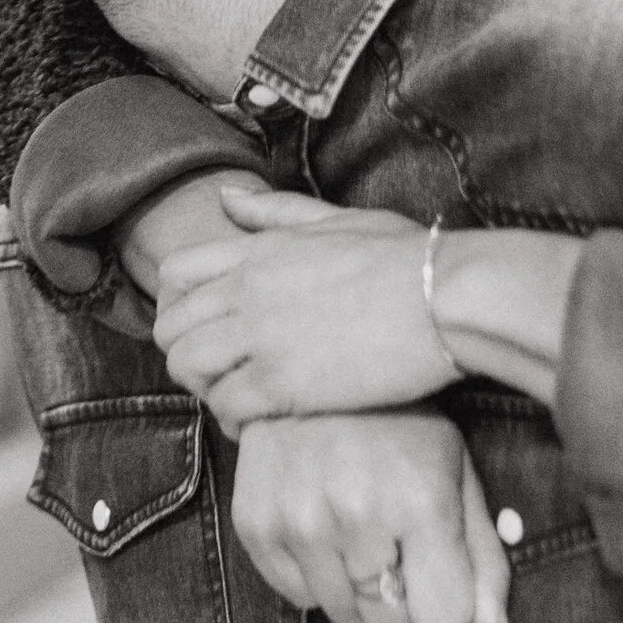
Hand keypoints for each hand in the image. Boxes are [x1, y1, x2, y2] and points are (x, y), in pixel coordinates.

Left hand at [153, 184, 454, 429]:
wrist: (450, 297)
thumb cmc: (411, 258)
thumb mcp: (342, 219)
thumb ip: (278, 212)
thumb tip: (225, 197)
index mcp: (261, 250)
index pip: (176, 275)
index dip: (180, 309)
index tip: (208, 332)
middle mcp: (249, 289)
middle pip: (171, 328)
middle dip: (187, 356)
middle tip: (223, 375)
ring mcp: (262, 335)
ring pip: (188, 369)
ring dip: (207, 390)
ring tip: (240, 402)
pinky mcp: (284, 382)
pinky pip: (226, 407)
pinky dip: (235, 422)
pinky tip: (261, 426)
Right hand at [230, 414, 512, 622]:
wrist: (313, 368)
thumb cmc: (403, 428)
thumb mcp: (458, 478)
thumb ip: (484, 565)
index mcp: (420, 502)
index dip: (444, 607)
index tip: (438, 575)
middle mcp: (355, 516)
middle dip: (402, 602)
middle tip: (397, 548)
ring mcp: (298, 521)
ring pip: (343, 618)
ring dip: (356, 587)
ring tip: (358, 528)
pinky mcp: (255, 525)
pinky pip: (298, 598)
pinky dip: (315, 575)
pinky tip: (322, 524)